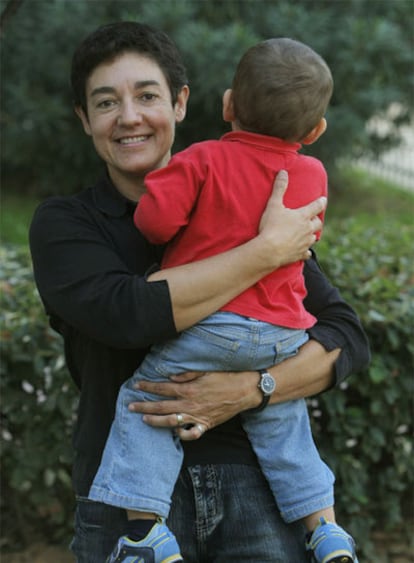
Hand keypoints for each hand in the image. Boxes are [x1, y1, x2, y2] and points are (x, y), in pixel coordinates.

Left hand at [128, 370, 260, 440]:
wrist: (245, 391)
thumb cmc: (225, 378)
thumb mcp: (205, 371)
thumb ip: (186, 375)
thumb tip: (170, 378)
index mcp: (189, 389)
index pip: (162, 388)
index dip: (148, 387)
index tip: (136, 386)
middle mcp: (190, 404)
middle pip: (162, 407)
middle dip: (144, 407)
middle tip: (130, 406)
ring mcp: (197, 416)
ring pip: (171, 422)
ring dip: (156, 421)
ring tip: (144, 420)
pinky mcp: (206, 425)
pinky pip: (191, 434)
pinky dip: (182, 435)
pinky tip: (174, 433)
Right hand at [258, 170, 325, 267]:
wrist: (269, 250)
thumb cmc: (271, 227)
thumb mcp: (273, 205)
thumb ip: (279, 188)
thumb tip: (283, 172)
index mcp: (303, 216)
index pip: (317, 206)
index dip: (321, 202)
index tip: (323, 200)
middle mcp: (307, 229)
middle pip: (317, 224)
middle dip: (316, 220)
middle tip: (314, 218)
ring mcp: (304, 243)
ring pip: (313, 238)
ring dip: (312, 235)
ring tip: (308, 234)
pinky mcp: (299, 254)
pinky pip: (307, 253)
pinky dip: (306, 252)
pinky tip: (305, 252)